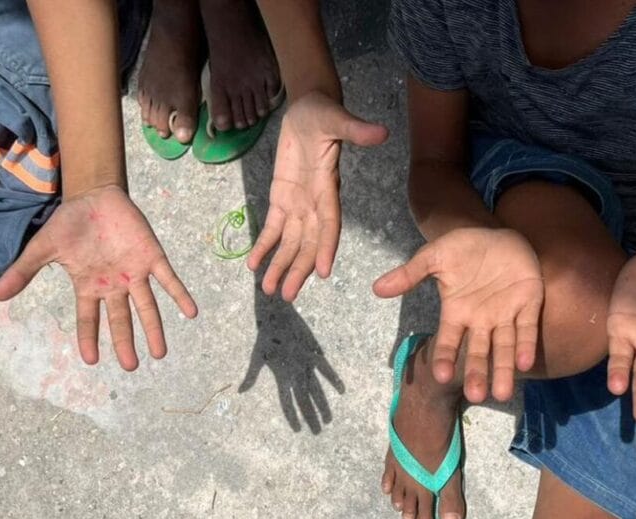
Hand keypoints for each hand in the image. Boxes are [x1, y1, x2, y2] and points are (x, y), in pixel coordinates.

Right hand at [0, 184, 197, 370]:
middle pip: (121, 320)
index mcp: (90, 286)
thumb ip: (24, 272)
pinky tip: (191, 313)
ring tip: (160, 353)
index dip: (89, 339)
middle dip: (125, 342)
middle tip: (131, 367)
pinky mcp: (151, 256)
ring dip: (154, 329)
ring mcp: (135, 272)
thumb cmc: (70, 223)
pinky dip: (179, 295)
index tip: (90, 361)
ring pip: (146, 306)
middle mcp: (114, 285)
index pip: (89, 319)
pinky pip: (168, 279)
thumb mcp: (43, 248)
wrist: (94, 195)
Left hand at [247, 91, 388, 300]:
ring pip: (290, 242)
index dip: (326, 247)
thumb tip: (382, 132)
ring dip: (280, 265)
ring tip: (270, 290)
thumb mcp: (337, 117)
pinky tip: (253, 265)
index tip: (322, 272)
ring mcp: (298, 202)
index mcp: (328, 188)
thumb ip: (356, 129)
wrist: (310, 107)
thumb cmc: (325, 111)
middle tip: (286, 295)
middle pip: (308, 243)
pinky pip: (272, 227)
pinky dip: (264, 246)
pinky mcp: (282, 197)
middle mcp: (314, 202)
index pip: (329, 223)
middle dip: (298, 268)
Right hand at [373, 228, 543, 401]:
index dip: (446, 357)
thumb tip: (376, 289)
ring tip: (502, 394)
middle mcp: (481, 320)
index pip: (449, 341)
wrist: (495, 234)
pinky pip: (527, 328)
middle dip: (477, 373)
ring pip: (504, 347)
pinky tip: (525, 362)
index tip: (442, 376)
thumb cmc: (462, 247)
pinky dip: (526, 344)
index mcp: (457, 313)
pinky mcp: (529, 304)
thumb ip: (409, 274)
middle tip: (477, 396)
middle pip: (478, 352)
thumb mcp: (433, 257)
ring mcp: (505, 314)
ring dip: (504, 370)